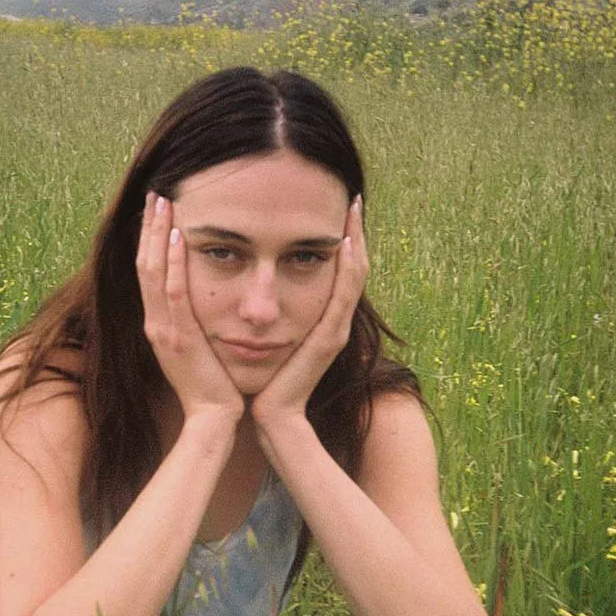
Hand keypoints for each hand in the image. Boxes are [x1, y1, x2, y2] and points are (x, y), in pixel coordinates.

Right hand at [136, 192, 244, 424]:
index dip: (149, 240)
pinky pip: (173, 291)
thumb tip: (196, 304)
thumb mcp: (196, 350)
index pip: (148, 273)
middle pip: (144, 264)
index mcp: (158, 325)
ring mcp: (164, 329)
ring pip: (153, 271)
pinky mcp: (180, 336)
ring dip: (156, 234)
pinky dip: (171, 261)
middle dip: (148, 227)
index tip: (156, 212)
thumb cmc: (212, 387)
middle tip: (155, 194)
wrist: (212, 419)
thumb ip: (191, 326)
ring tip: (162, 202)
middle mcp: (155, 323)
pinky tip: (176, 235)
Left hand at [250, 196, 368, 432]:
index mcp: (324, 319)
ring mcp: (337, 328)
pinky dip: (348, 268)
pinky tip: (345, 243)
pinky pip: (344, 295)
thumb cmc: (267, 380)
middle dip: (355, 232)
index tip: (339, 209)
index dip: (344, 241)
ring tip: (353, 211)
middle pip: (354, 267)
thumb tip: (259, 293)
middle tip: (353, 199)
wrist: (274, 416)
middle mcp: (337, 320)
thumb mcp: (273, 339)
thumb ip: (274, 317)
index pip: (340, 271)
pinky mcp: (331, 338)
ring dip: (356, 241)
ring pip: (355, 275)